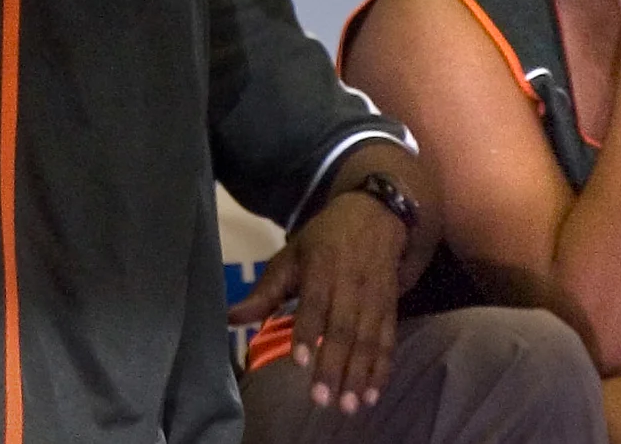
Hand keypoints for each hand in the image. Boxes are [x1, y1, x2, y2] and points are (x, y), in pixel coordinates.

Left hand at [228, 193, 403, 413]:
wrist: (375, 215)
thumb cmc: (323, 240)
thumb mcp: (291, 256)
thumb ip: (265, 291)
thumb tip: (230, 318)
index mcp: (321, 266)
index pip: (314, 301)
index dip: (308, 330)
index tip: (298, 361)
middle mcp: (350, 282)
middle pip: (343, 327)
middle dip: (333, 364)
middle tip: (321, 399)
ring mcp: (373, 295)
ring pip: (367, 339)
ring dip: (359, 374)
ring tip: (348, 405)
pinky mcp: (391, 306)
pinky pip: (387, 340)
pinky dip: (382, 368)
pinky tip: (372, 394)